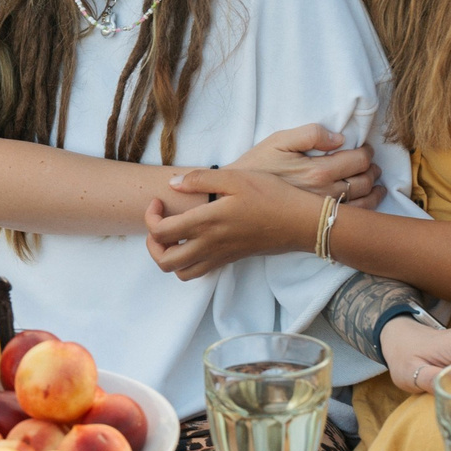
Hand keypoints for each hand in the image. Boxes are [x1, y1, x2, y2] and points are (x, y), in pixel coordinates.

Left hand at [145, 167, 327, 278]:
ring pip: (180, 273)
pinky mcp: (230, 260)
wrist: (300, 222)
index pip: (160, 232)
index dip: (150, 217)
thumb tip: (172, 184)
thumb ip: (200, 179)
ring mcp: (220, 256)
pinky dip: (187, 263)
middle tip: (160, 223)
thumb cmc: (271, 196)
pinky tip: (195, 241)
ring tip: (174, 236)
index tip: (159, 202)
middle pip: (164, 261)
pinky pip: (199, 272)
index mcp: (206, 222)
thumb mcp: (236, 177)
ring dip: (168, 257)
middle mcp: (209, 245)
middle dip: (152, 244)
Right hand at [230, 123, 382, 206]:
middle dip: (373, 169)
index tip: (366, 149)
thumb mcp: (278, 140)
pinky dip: (366, 210)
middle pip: (364, 181)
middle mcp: (324, 194)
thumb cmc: (256, 167)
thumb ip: (310, 134)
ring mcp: (322, 212)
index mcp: (317, 171)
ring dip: (375, 190)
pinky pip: (350, 219)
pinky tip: (368, 202)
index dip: (367, 152)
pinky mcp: (317, 224)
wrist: (235, 200)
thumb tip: (339, 138)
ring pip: (363, 203)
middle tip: (372, 163)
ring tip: (374, 181)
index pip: (358, 160)